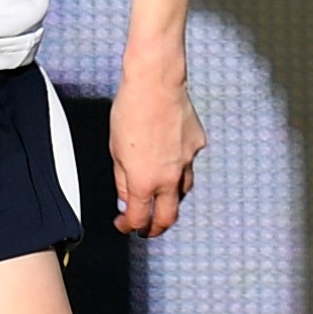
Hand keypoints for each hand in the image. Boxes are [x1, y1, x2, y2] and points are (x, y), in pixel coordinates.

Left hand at [107, 63, 205, 236]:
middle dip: (157, 228)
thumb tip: (126, 196)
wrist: (156, 84)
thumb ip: (122, 179)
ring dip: (171, 199)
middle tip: (148, 229)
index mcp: (144, 181)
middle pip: (168, 216)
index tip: (125, 225)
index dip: (130, 226)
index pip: (139, 218)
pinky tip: (172, 160)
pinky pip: (190, 164)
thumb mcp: (115, 151)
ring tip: (161, 198)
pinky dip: (180, 168)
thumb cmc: (131, 110)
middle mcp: (170, 176)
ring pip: (183, 191)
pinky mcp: (198, 145)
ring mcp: (188, 161)